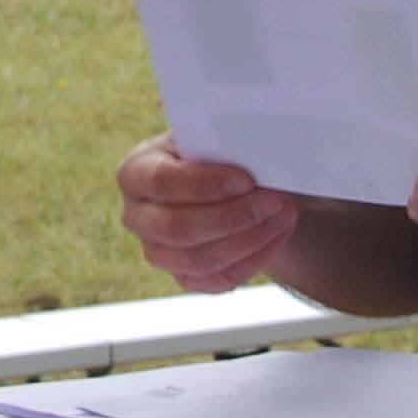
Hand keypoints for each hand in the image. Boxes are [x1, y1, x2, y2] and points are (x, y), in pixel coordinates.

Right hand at [117, 135, 301, 294]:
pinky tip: (276, 234)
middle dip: (233, 216)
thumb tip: (256, 153)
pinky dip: (254, 259)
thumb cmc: (213, 153)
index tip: (247, 180)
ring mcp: (158, 251)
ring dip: (249, 239)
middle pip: (177, 228)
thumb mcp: (210, 137)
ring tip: (282, 215)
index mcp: (135, 172)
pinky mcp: (184, 277)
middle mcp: (137, 216)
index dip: (205, 184)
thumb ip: (222, 142)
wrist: (224, 183)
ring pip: (199, 260)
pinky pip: (219, 279)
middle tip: (273, 200)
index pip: (161, 182)